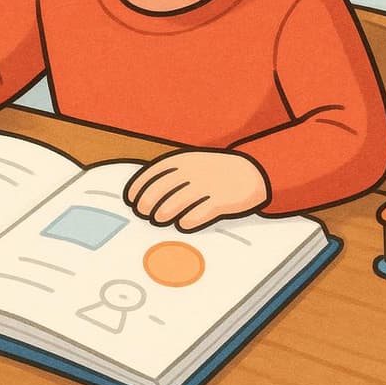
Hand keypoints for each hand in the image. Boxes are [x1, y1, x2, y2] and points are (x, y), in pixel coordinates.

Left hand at [124, 150, 268, 231]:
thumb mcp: (193, 162)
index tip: (131, 200)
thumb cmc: (216, 170)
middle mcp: (191, 172)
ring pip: (171, 207)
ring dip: (162, 216)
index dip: (138, 189)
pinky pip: (194, 217)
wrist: (253, 170)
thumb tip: (143, 195)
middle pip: (157, 193)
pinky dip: (185, 222)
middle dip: (146, 206)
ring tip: (161, 220)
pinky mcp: (219, 202)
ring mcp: (204, 186)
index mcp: (182, 160)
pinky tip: (183, 224)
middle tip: (146, 214)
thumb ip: (172, 174)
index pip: (151, 175)